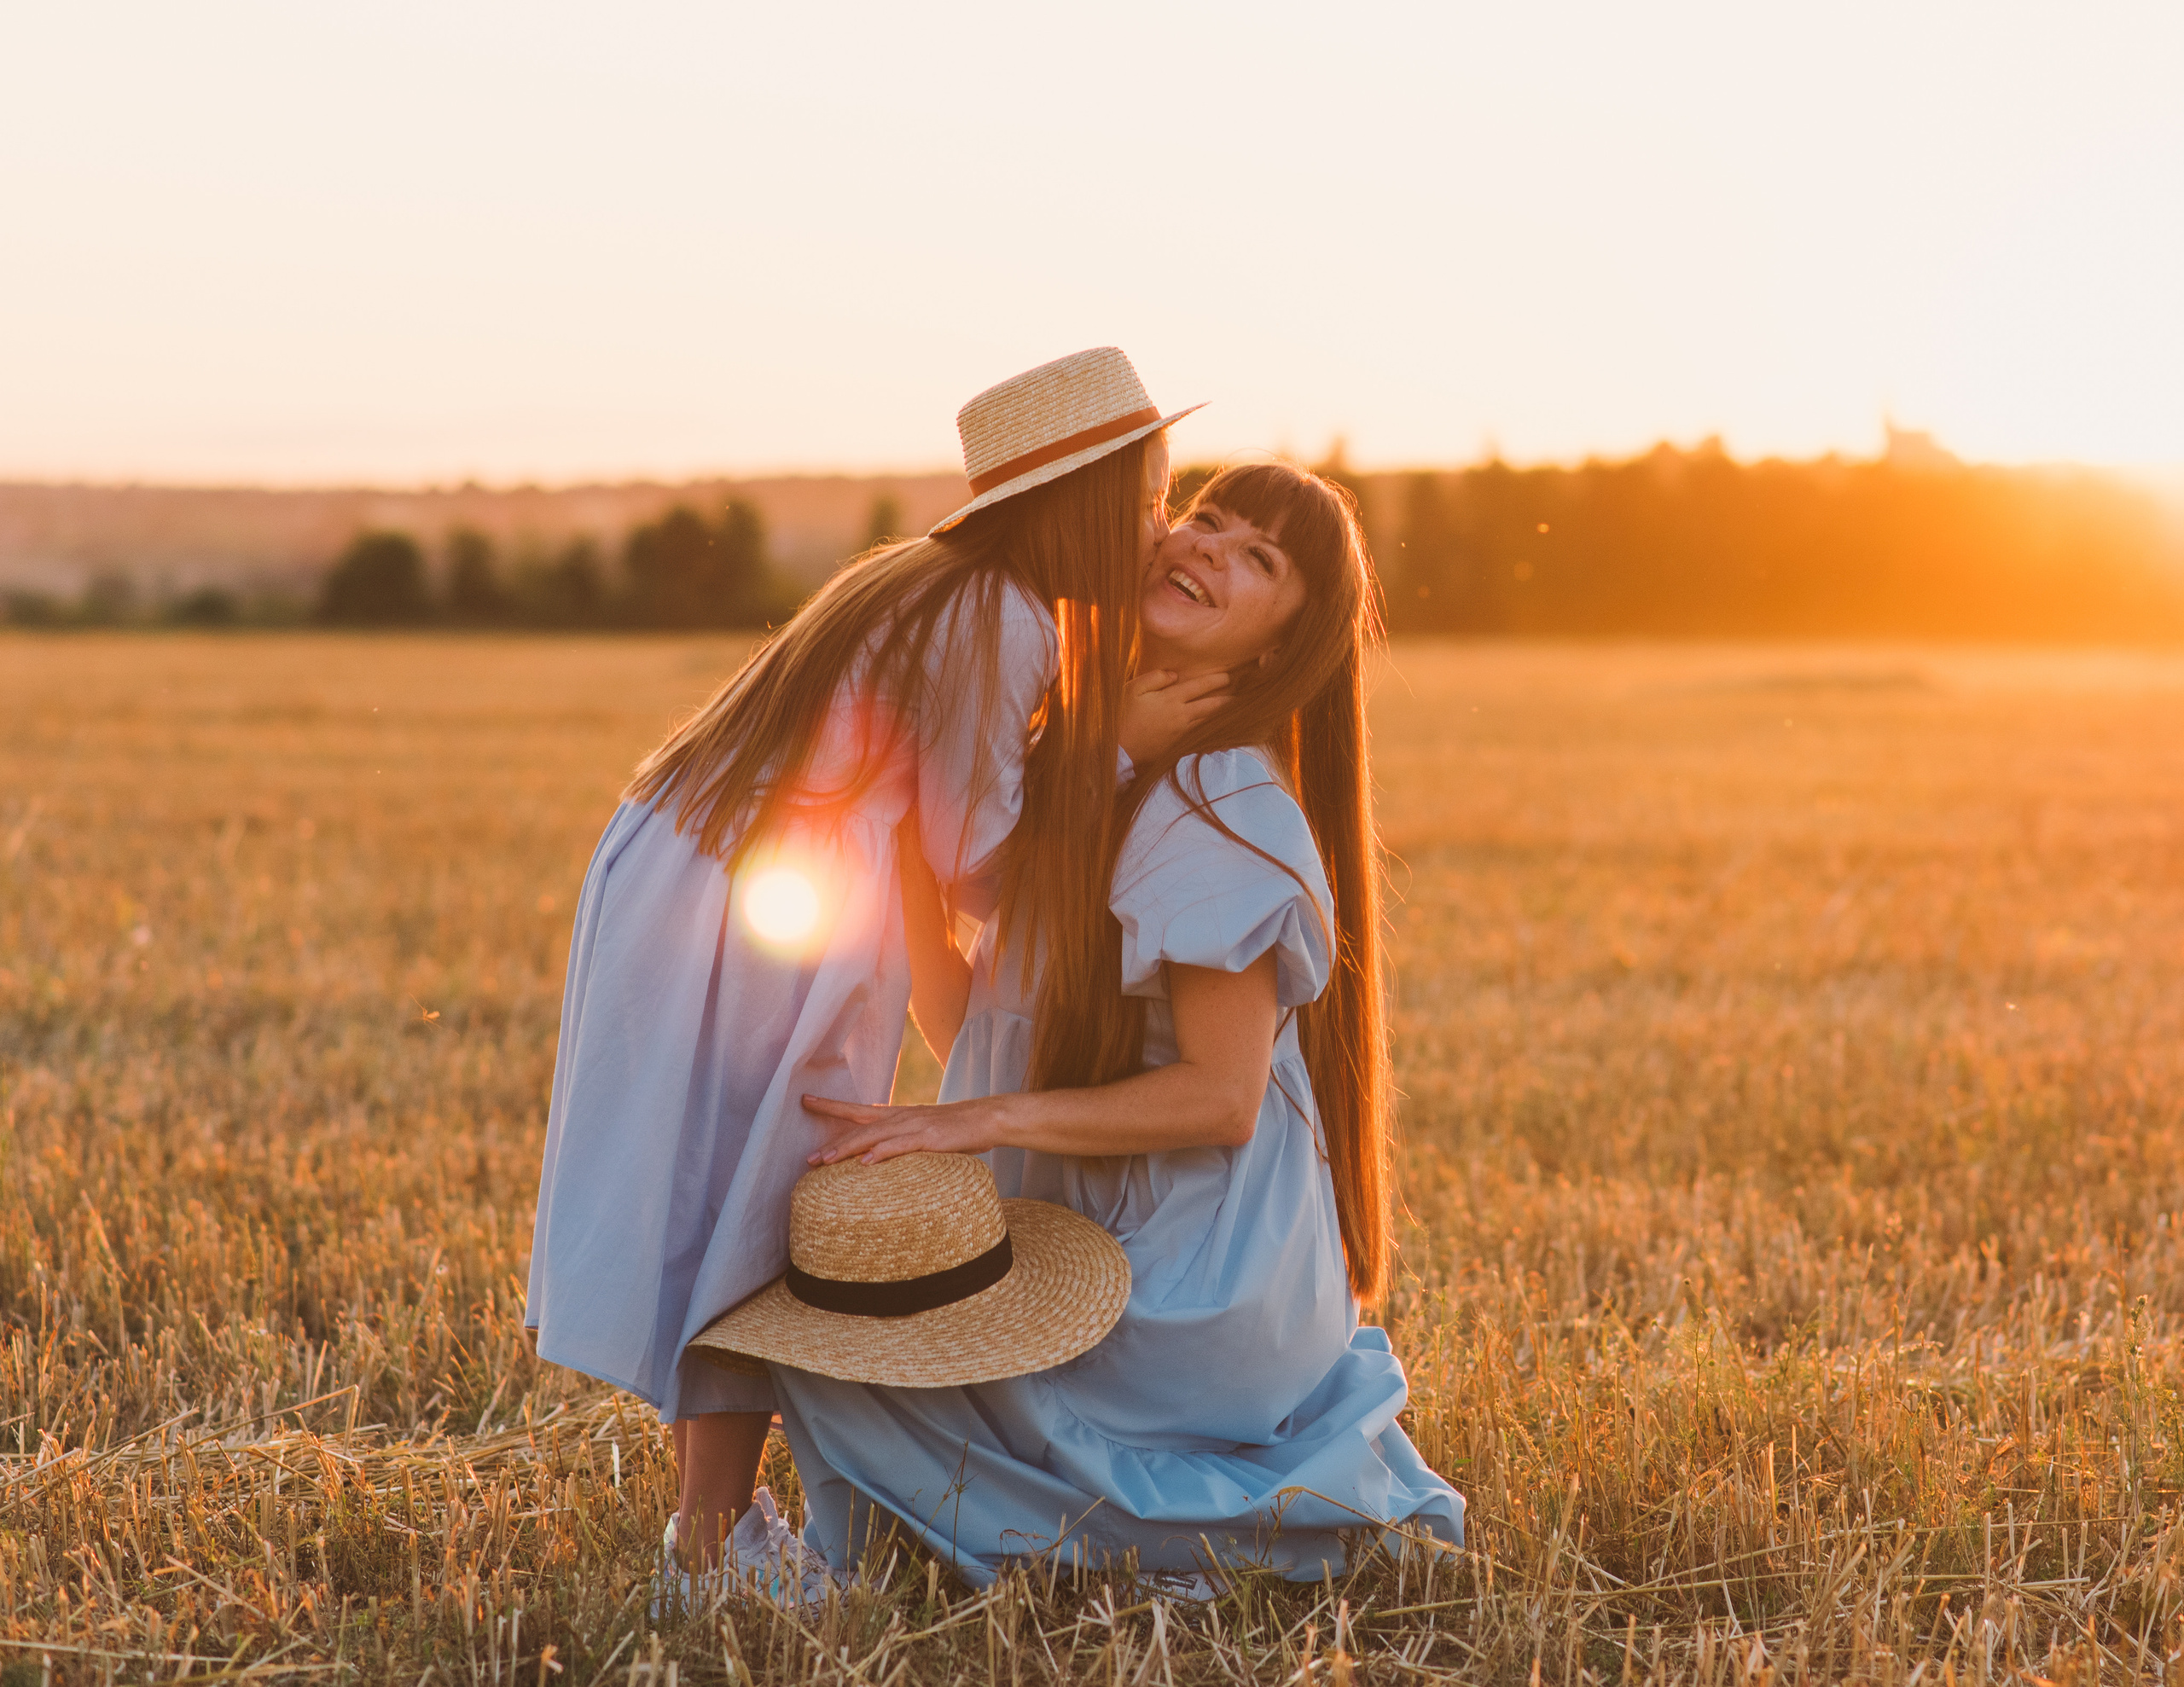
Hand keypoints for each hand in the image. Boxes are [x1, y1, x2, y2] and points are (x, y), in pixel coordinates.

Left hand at [802, 1093, 1006, 1164]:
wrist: (985, 1118)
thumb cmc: (954, 1129)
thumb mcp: (922, 1131)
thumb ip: (900, 1139)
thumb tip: (879, 1153)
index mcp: (896, 1115)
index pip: (856, 1110)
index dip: (830, 1105)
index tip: (805, 1101)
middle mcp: (900, 1117)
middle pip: (857, 1127)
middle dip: (832, 1143)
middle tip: (808, 1158)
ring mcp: (913, 1126)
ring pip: (872, 1137)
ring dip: (847, 1150)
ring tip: (825, 1161)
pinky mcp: (928, 1138)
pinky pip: (900, 1146)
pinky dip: (881, 1153)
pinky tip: (866, 1163)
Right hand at [1118, 668, 1229, 765]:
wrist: (1118, 751)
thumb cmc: (1121, 717)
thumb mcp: (1132, 689)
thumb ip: (1155, 678)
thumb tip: (1175, 674)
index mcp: (1171, 699)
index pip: (1200, 686)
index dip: (1217, 680)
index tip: (1229, 676)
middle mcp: (1181, 716)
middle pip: (1211, 706)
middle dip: (1227, 700)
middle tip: (1241, 695)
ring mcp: (1181, 733)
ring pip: (1208, 722)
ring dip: (1222, 715)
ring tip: (1234, 710)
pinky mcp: (1178, 747)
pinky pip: (1201, 737)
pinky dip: (1212, 732)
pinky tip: (1218, 731)